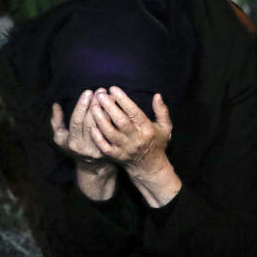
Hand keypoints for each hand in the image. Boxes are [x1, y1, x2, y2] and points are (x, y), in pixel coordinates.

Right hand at [51, 90, 111, 169]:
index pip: (77, 121)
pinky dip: (115, 119)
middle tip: (100, 90)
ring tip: (109, 95)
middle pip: (91, 123)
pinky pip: (113, 132)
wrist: (93, 168)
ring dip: (107, 110)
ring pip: (104, 127)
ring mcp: (99, 150)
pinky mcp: (111, 150)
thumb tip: (56, 105)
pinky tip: (118, 107)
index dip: (82, 106)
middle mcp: (86, 147)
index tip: (87, 92)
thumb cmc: (75, 148)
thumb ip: (56, 122)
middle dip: (96, 105)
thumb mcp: (61, 138)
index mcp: (73, 142)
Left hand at [90, 87, 180, 207]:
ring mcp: (125, 149)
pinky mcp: (116, 157)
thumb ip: (162, 111)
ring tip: (93, 106)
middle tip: (100, 94)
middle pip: (120, 121)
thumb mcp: (165, 127)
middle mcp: (136, 139)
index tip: (113, 89)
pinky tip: (91, 126)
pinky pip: (104, 147)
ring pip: (110, 133)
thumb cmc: (157, 143)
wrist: (150, 167)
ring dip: (100, 119)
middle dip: (109, 106)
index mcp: (147, 130)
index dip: (123, 99)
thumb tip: (157, 95)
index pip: (134, 112)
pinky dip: (97, 138)